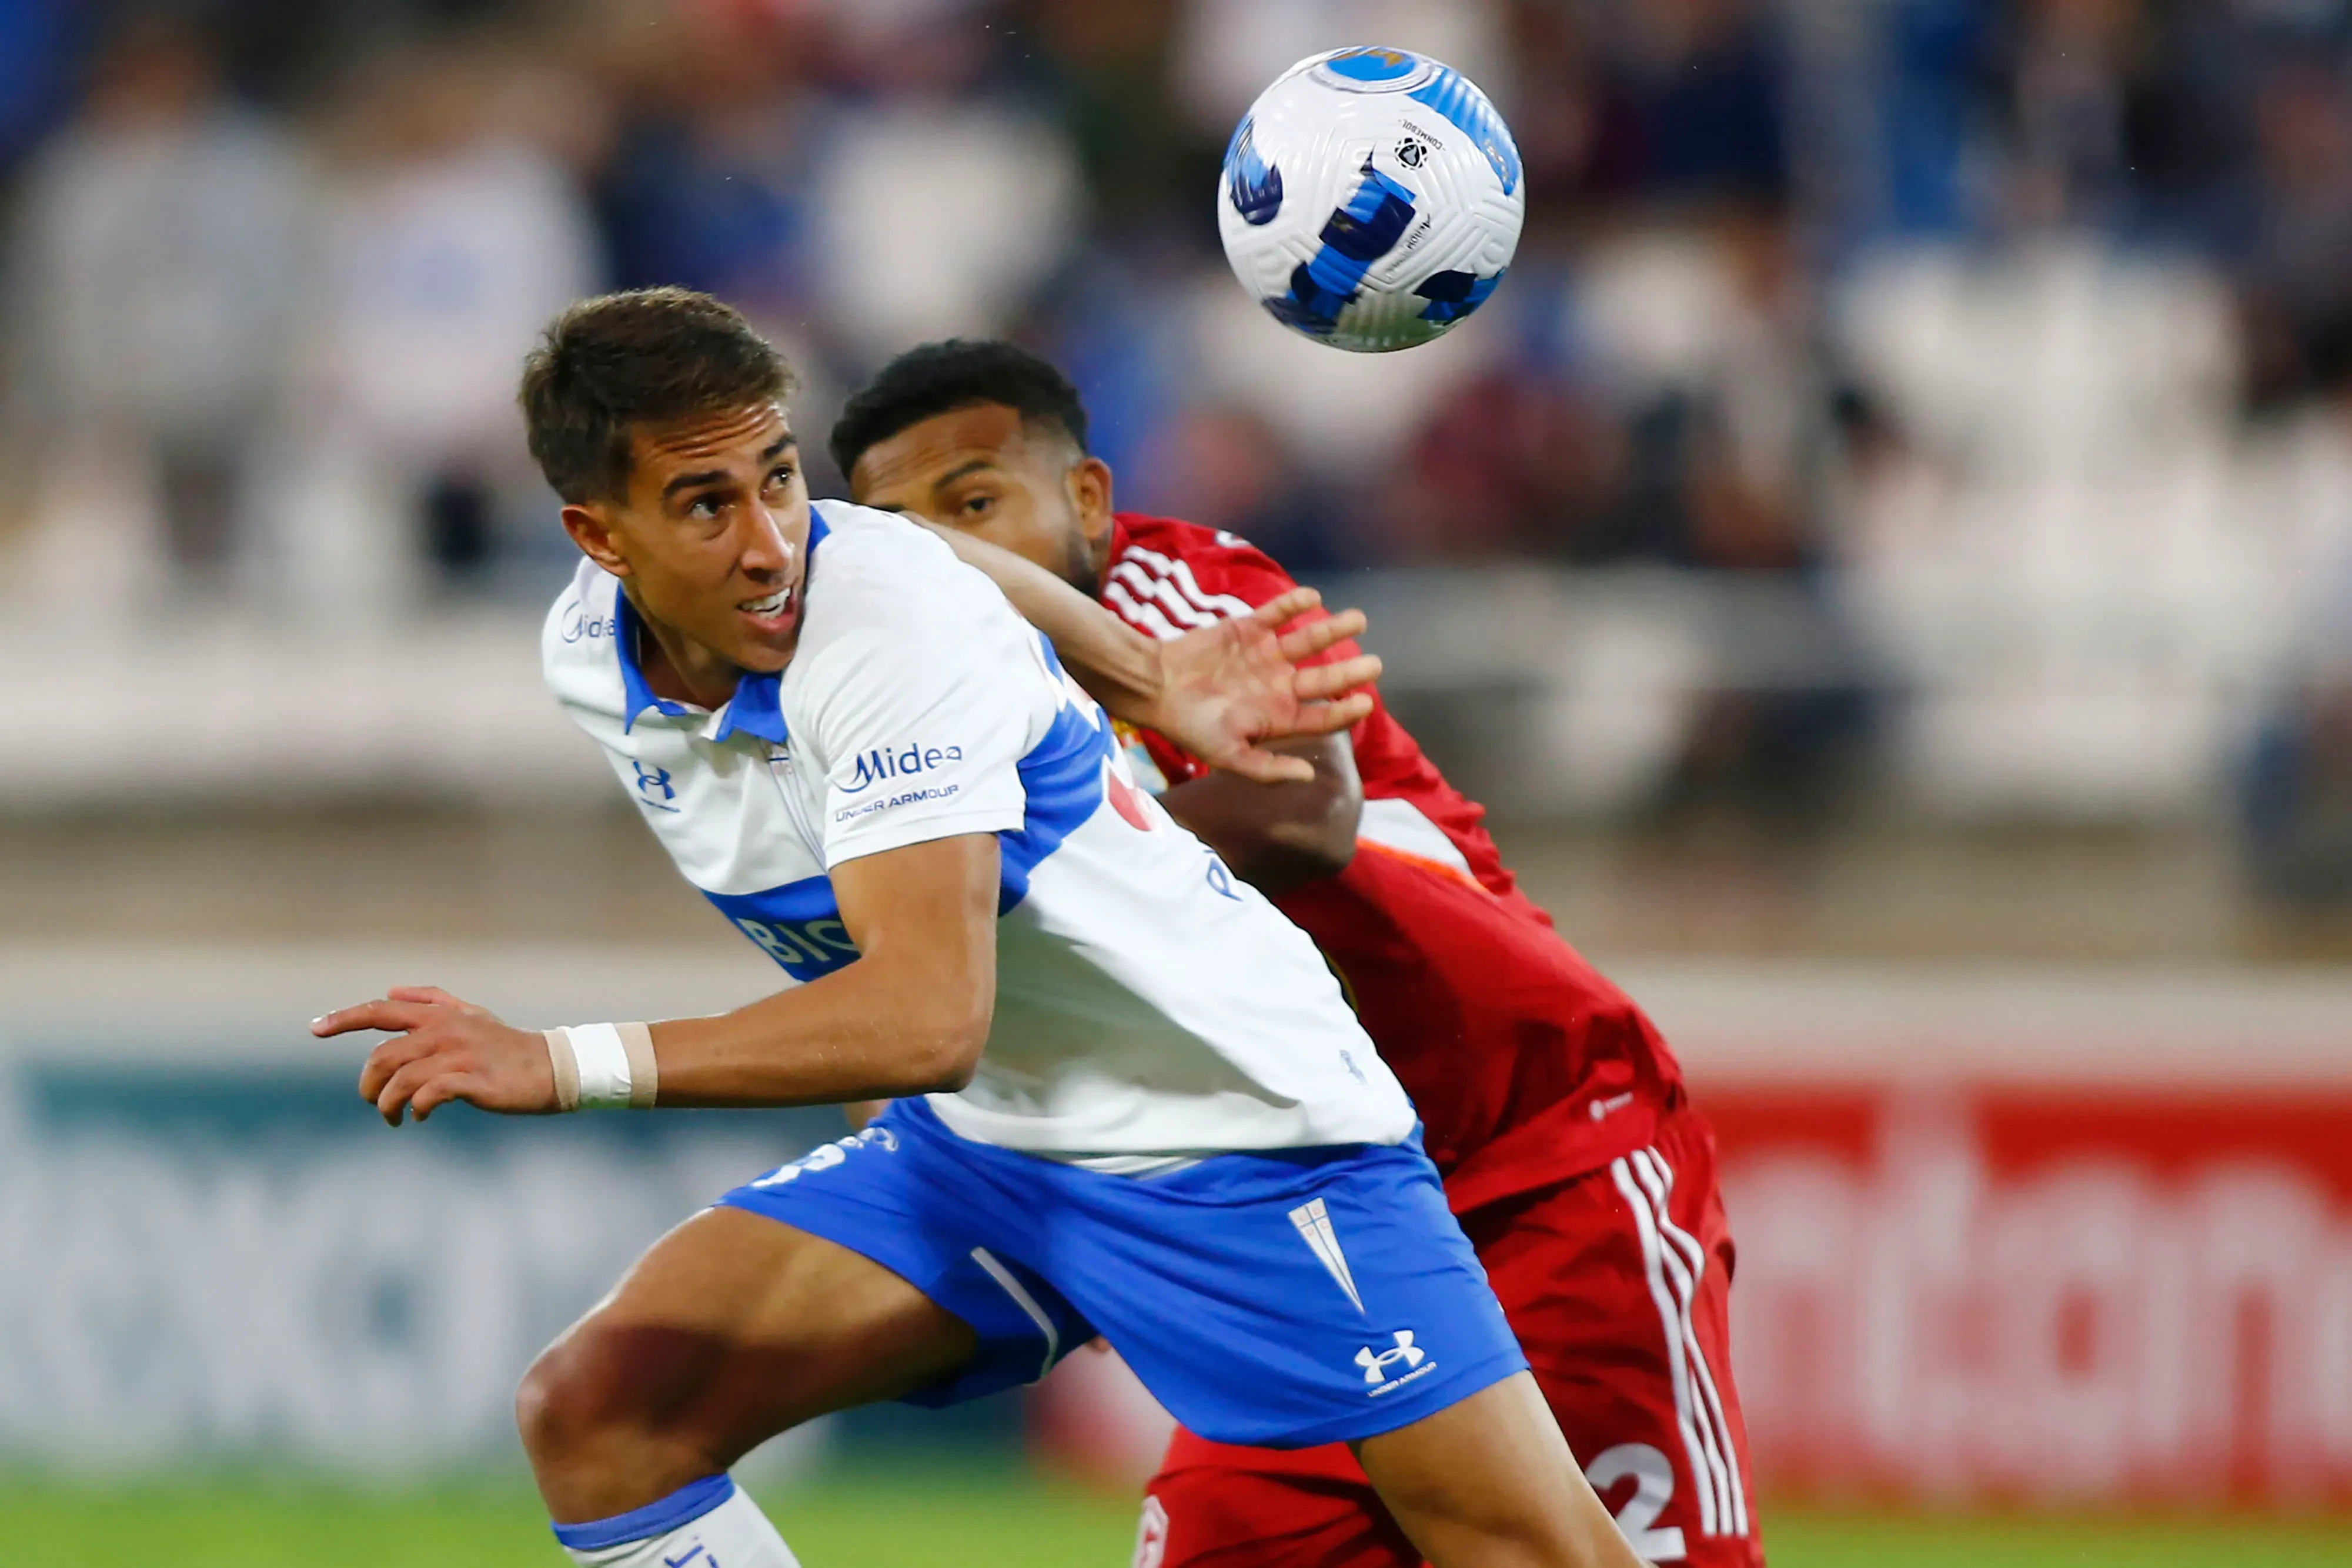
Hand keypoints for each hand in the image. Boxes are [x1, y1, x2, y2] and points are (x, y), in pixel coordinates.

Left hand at [311, 985, 556, 1125]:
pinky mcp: (472, 1080)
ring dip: (388, 1104)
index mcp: (439, 1015)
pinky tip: (421, 1116)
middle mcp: (445, 1031)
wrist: (550, 1068)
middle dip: (368, 1084)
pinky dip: (417, 1109)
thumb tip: (390, 990)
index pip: (381, 1010)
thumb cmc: (506, 1045)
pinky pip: (427, 1095)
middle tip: (372, 1102)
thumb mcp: (471, 1015)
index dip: (344, 1018)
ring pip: (400, 1080)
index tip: (315, 1028)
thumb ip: (431, 1000)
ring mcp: (458, 1055)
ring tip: (395, 1118)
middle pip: (382, 1055)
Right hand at [1143, 587, 1380, 783]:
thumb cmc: (1189, 727)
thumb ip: (1267, 769)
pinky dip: (1294, 605)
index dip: (1344, 711)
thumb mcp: (1227, 756)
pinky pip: (1277, 615)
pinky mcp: (1247, 630)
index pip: (1320, 717)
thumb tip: (1308, 776)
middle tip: (1375, 665)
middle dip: (1349, 672)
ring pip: (1308, 642)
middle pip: (1322, 679)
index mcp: (1276, 718)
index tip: (1364, 703)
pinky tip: (1313, 599)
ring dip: (1333, 631)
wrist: (1153, 687)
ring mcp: (1264, 656)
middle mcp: (1276, 686)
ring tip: (1358, 620)